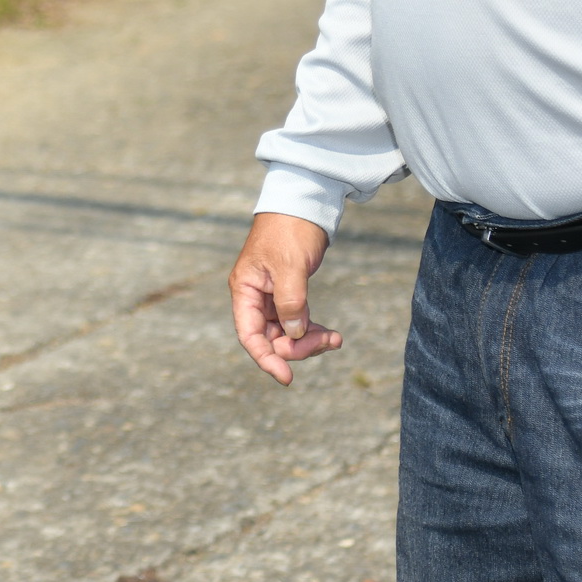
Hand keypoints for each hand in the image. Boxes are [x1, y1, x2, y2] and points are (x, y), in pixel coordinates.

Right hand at [229, 211, 343, 385]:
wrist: (304, 203)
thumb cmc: (290, 229)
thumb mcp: (290, 266)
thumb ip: (291, 302)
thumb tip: (294, 335)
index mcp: (245, 289)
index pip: (249, 335)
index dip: (266, 359)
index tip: (287, 378)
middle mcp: (255, 296)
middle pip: (270, 338)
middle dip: (297, 346)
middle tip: (328, 342)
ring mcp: (271, 296)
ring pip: (287, 332)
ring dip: (309, 340)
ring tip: (336, 339)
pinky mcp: (289, 293)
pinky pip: (298, 322)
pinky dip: (313, 330)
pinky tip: (331, 334)